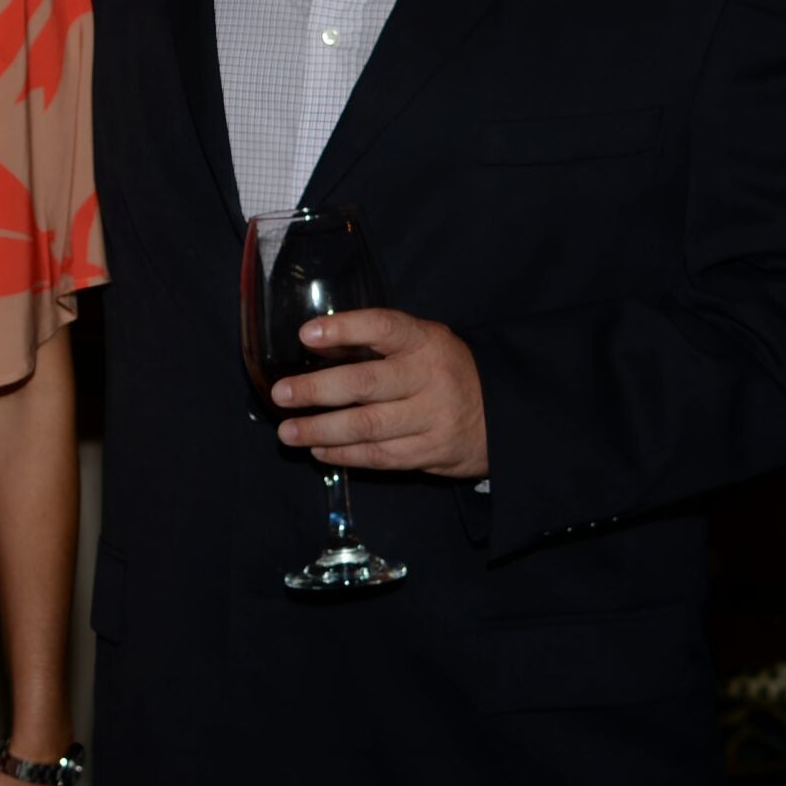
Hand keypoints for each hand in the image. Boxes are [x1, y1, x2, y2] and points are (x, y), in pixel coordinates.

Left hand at [273, 309, 488, 478]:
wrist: (503, 413)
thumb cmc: (444, 369)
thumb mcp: (421, 343)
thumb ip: (376, 343)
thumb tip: (315, 344)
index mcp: (425, 341)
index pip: (383, 328)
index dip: (344, 329)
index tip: (306, 334)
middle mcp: (429, 378)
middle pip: (366, 384)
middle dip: (316, 390)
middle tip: (281, 395)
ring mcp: (433, 418)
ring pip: (368, 427)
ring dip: (321, 431)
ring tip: (289, 432)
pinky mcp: (432, 452)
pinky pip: (380, 457)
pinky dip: (345, 455)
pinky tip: (319, 450)